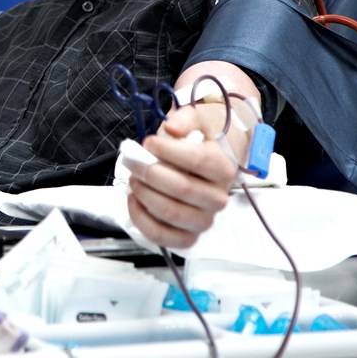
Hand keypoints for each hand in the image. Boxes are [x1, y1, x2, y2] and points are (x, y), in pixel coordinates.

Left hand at [124, 104, 236, 250]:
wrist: (201, 167)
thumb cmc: (195, 145)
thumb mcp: (195, 123)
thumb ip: (185, 119)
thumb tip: (173, 129)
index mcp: (224, 169)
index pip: (198, 161)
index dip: (168, 151)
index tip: (148, 142)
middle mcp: (218, 199)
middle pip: (182, 188)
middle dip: (150, 173)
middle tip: (132, 161)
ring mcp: (204, 221)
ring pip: (171, 213)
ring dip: (144, 194)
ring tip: (133, 179)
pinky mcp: (187, 237)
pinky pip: (162, 235)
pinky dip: (141, 218)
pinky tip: (134, 200)